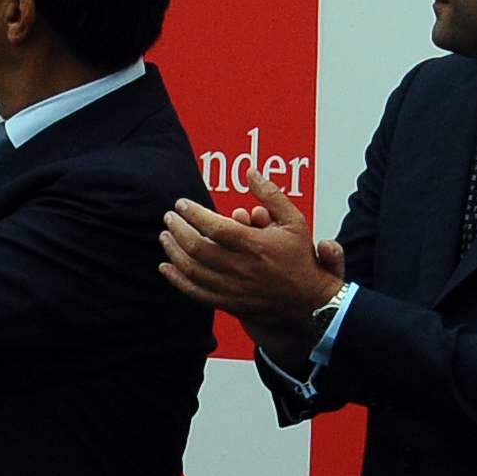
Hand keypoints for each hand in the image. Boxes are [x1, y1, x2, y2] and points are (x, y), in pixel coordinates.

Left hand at [156, 182, 343, 330]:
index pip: (216, 228)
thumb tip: (251, 172)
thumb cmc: (301, 258)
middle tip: (169, 217)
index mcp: (256, 246)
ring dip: (174, 252)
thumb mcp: (294, 221)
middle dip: (178, 230)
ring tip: (165, 236)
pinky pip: (196, 293)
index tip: (181, 204)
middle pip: (198, 249)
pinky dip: (177, 280)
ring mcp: (234, 288)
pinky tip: (166, 267)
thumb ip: (271, 195)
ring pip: (193, 271)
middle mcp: (242, 268)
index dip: (194, 214)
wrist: (310, 301)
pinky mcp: (229, 303)